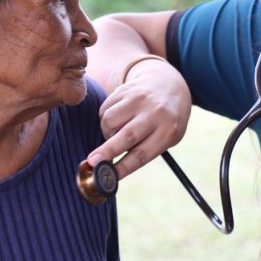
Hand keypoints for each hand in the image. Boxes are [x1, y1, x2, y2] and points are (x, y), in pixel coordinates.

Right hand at [87, 59, 191, 178]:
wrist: (168, 83)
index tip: (110, 177)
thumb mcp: (167, 136)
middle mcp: (155, 113)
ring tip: (116, 133)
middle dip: (107, 151)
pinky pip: (105, 109)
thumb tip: (113, 166)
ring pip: (109, 120)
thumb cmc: (166, 119)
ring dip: (106, 132)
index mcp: (169, 130)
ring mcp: (139, 99)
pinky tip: (118, 118)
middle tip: (92, 162)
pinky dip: (105, 118)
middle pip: (126, 136)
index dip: (124, 167)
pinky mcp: (126, 89)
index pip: (142, 154)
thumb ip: (144, 149)